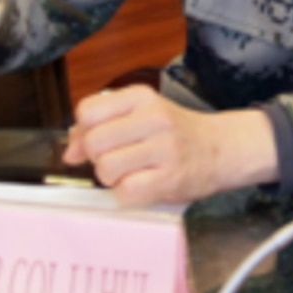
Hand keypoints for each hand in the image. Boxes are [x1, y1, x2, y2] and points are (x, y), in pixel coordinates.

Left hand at [63, 87, 278, 205]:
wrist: (222, 149)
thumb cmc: (175, 134)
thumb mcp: (140, 116)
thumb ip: (102, 126)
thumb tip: (70, 150)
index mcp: (142, 97)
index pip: (88, 111)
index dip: (85, 132)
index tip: (99, 141)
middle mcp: (154, 117)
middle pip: (94, 142)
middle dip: (98, 158)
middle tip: (119, 159)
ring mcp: (165, 148)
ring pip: (106, 168)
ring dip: (112, 178)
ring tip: (132, 173)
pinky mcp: (170, 177)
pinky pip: (125, 191)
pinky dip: (127, 194)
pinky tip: (143, 186)